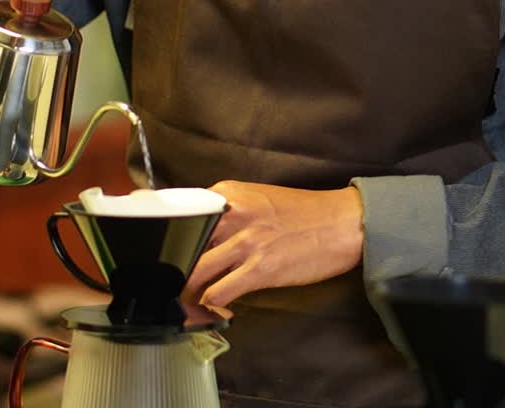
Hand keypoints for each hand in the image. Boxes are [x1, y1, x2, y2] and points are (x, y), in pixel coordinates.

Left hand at [184, 181, 364, 307]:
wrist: (341, 223)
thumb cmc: (302, 213)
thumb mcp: (256, 199)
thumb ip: (226, 213)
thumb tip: (200, 236)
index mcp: (226, 194)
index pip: (181, 218)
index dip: (169, 241)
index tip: (162, 256)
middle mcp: (231, 215)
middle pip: (182, 246)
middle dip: (171, 270)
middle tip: (169, 284)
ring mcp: (244, 242)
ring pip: (194, 272)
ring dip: (185, 292)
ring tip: (185, 302)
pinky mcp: (259, 269)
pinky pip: (219, 292)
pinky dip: (210, 305)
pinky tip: (215, 308)